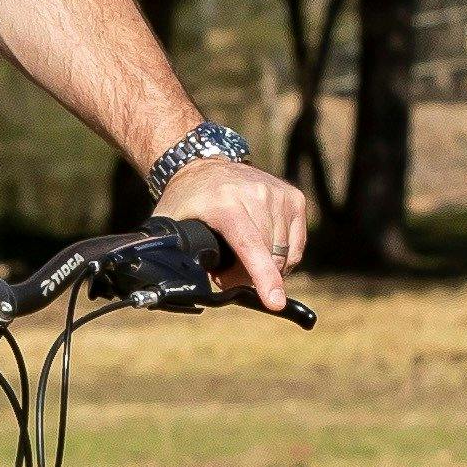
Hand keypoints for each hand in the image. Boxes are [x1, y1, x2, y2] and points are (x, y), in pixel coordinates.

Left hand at [156, 157, 309, 309]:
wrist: (203, 164)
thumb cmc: (187, 201)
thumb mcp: (170, 224)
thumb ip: (171, 255)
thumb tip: (173, 287)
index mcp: (225, 202)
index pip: (250, 245)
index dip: (262, 277)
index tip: (274, 302)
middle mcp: (256, 194)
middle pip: (267, 257)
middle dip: (249, 277)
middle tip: (226, 272)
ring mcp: (278, 194)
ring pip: (283, 255)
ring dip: (266, 268)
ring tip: (241, 256)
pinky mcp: (294, 198)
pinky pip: (296, 246)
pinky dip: (282, 258)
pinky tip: (263, 249)